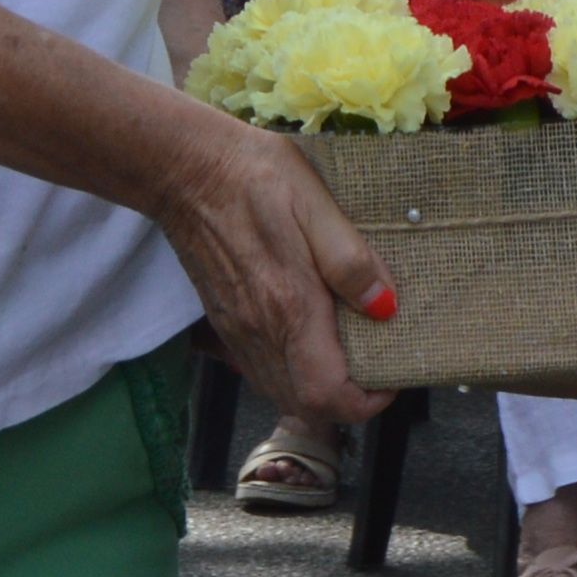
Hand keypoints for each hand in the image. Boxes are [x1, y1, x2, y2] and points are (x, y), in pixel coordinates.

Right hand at [149, 109, 384, 428]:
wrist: (185, 169)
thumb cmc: (254, 177)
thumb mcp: (316, 203)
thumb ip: (351, 260)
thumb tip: (386, 308)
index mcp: (289, 306)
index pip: (328, 395)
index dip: (369, 400)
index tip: (392, 371)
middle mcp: (260, 331)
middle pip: (307, 406)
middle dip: (349, 399)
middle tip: (376, 361)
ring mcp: (237, 331)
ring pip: (282, 394)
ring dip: (320, 389)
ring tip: (348, 351)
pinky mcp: (224, 322)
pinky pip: (261, 371)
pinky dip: (292, 373)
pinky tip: (309, 339)